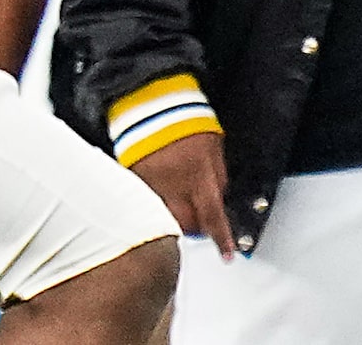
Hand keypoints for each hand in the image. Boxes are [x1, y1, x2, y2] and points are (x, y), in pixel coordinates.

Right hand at [132, 131, 236, 256]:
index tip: (227, 255)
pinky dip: (153, 208)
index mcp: (199, 175)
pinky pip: (145, 207)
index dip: (222, 239)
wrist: (154, 105)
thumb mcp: (215, 147)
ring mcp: (152, 187)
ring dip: (175, 220)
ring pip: (165, 220)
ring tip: (180, 205)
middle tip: (201, 220)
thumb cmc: (188, 122)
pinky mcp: (134, 184)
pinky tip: (160, 195)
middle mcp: (175, 186)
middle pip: (186, 225)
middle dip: (197, 228)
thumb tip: (219, 202)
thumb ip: (218, 177)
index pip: (213, 216)